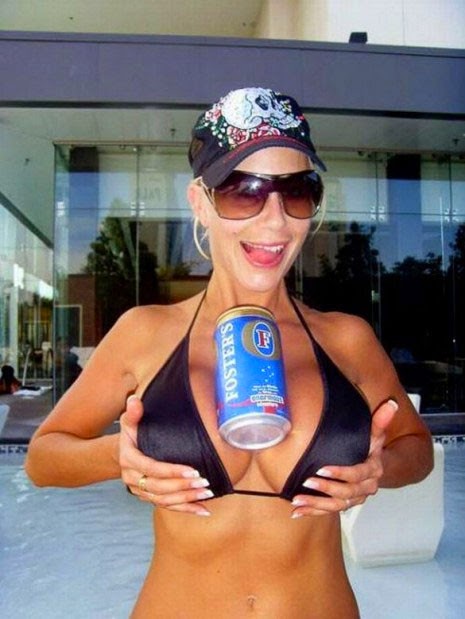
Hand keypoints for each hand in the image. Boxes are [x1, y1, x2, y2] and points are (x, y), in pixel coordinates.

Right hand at [119, 395, 212, 515]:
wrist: (122, 452)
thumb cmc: (131, 434)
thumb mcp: (130, 421)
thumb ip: (133, 412)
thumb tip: (134, 401)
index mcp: (129, 459)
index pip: (150, 468)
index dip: (171, 471)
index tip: (191, 469)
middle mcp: (132, 478)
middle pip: (158, 488)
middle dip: (182, 486)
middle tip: (203, 481)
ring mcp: (140, 490)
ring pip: (163, 500)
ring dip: (186, 499)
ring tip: (206, 494)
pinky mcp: (149, 497)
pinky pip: (167, 506)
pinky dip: (185, 509)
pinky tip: (202, 510)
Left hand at [291, 399, 397, 518]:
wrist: (374, 464)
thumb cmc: (370, 446)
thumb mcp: (375, 433)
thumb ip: (380, 420)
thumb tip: (391, 404)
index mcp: (373, 470)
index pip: (357, 474)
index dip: (340, 473)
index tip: (321, 469)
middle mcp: (366, 487)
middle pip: (347, 492)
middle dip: (325, 488)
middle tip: (307, 481)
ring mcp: (356, 498)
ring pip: (337, 505)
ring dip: (316, 504)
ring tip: (298, 501)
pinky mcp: (345, 504)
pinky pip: (329, 511)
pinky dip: (313, 512)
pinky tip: (298, 512)